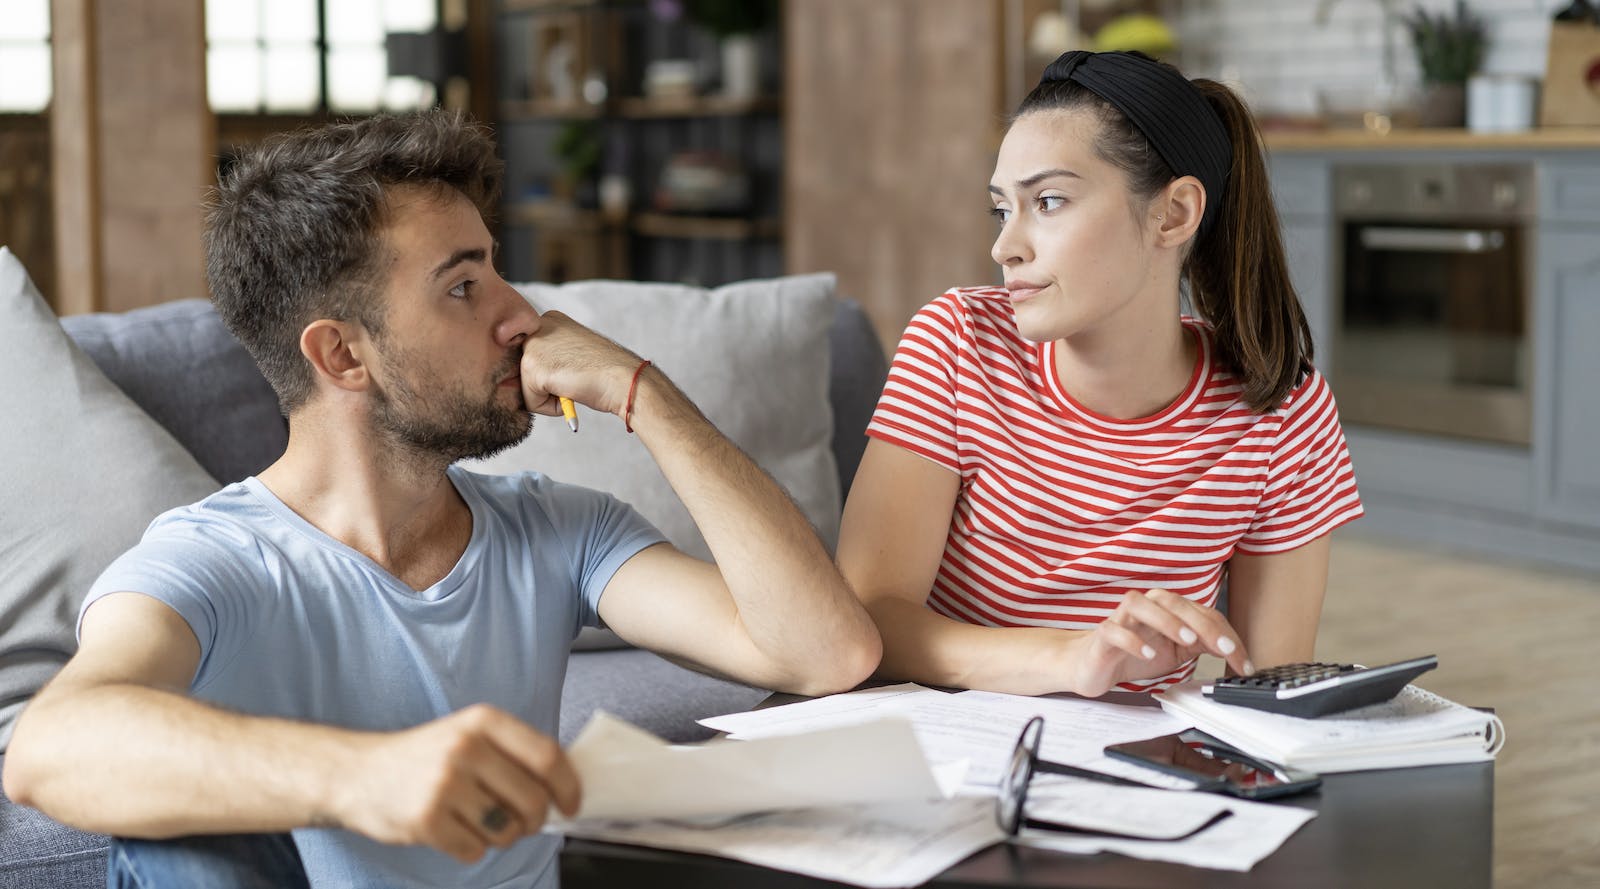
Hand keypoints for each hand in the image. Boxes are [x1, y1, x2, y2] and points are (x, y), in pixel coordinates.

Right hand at [329, 705, 579, 863]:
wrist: (356, 773)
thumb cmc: (423, 758)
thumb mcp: (468, 735)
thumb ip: (512, 754)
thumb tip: (563, 789)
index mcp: (483, 721)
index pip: (547, 755)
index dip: (568, 786)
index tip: (572, 805)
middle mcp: (465, 748)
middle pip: (533, 800)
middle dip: (536, 821)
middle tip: (523, 823)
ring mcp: (444, 784)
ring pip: (507, 831)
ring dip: (501, 837)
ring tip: (479, 822)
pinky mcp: (425, 820)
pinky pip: (474, 851)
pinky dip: (470, 849)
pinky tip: (452, 830)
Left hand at [517, 311, 640, 419]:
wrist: (624, 378)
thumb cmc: (607, 372)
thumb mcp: (573, 354)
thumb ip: (550, 359)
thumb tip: (516, 381)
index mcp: (549, 319)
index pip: (533, 358)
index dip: (554, 373)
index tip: (575, 369)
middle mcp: (537, 327)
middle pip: (525, 372)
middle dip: (548, 385)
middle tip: (576, 377)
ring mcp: (533, 346)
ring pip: (526, 388)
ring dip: (551, 396)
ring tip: (575, 383)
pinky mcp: (532, 368)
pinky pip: (531, 403)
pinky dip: (552, 407)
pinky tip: (573, 391)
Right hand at [1070, 589, 1250, 696]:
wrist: (1092, 665)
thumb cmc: (1132, 654)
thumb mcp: (1176, 652)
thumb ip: (1201, 645)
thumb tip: (1232, 648)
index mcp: (1167, 609)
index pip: (1201, 614)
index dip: (1225, 635)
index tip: (1242, 662)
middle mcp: (1145, 606)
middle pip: (1174, 603)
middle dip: (1203, 625)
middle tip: (1224, 649)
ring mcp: (1121, 618)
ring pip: (1140, 604)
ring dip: (1167, 620)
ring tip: (1187, 640)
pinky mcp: (1102, 634)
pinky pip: (1114, 630)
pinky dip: (1132, 640)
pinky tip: (1146, 654)